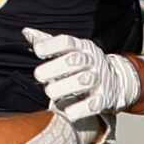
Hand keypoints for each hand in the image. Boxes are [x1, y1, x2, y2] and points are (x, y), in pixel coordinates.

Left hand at [26, 28, 141, 124]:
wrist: (116, 83)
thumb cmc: (84, 66)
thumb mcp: (70, 51)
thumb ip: (49, 44)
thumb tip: (26, 32)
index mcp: (82, 48)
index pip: (67, 42)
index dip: (51, 45)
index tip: (38, 51)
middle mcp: (92, 61)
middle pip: (75, 61)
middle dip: (54, 68)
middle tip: (39, 75)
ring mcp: (100, 80)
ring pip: (83, 81)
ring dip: (64, 87)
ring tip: (51, 92)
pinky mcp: (104, 99)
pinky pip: (93, 104)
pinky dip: (79, 109)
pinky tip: (67, 111)